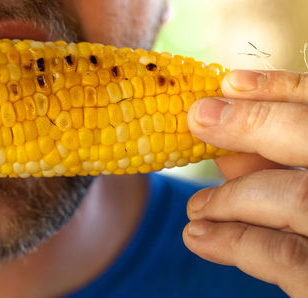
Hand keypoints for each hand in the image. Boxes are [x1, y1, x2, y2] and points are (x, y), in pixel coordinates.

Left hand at [185, 69, 307, 295]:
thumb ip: (287, 167)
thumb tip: (230, 150)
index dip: (286, 89)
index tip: (231, 82)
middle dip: (254, 123)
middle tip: (200, 117)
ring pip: (293, 197)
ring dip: (231, 196)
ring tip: (197, 206)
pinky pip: (281, 253)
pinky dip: (233, 241)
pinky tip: (198, 236)